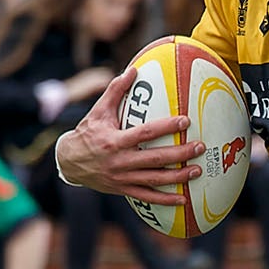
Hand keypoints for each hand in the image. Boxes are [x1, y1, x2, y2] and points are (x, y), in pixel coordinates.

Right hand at [52, 68, 202, 204]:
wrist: (69, 162)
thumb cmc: (87, 133)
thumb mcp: (98, 111)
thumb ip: (116, 91)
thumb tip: (133, 69)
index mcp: (114, 140)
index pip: (145, 133)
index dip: (166, 127)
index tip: (185, 121)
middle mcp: (119, 161)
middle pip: (155, 159)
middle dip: (180, 154)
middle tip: (200, 147)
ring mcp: (122, 178)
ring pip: (154, 179)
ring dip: (178, 177)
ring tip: (198, 170)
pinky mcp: (123, 190)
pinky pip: (147, 197)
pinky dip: (166, 200)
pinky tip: (184, 199)